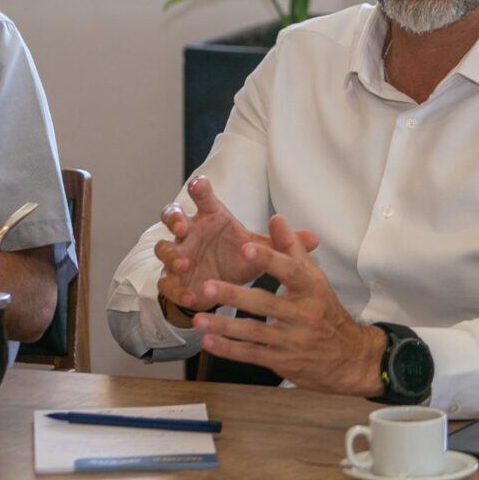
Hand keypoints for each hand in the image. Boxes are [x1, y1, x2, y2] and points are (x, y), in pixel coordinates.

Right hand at [153, 176, 316, 311]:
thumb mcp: (259, 250)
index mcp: (211, 218)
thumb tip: (315, 238)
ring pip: (163, 248)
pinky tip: (190, 296)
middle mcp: (191, 233)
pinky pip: (166, 282)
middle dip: (174, 219)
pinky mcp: (173, 280)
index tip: (200, 183)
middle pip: (172, 215)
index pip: (203, 198)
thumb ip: (281, 243)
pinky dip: (175, 288)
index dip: (199, 188)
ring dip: (171, 254)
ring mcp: (179, 255)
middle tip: (183, 227)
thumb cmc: (237, 258)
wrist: (221, 287)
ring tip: (185, 263)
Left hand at [193, 214, 384, 395]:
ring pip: (254, 333)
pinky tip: (209, 342)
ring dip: (224, 327)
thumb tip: (276, 219)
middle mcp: (304, 315)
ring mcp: (293, 341)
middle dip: (235, 296)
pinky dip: (229, 350)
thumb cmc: (325, 311)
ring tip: (198, 319)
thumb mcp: (316, 278)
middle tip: (207, 287)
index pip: (290, 271)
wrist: (349, 356)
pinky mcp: (282, 361)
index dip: (268, 259)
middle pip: (266, 304)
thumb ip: (292, 248)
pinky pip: (252, 355)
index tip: (244, 248)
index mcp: (312, 289)